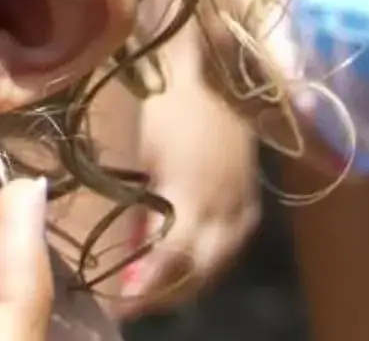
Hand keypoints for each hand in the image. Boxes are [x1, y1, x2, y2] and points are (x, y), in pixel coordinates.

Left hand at [102, 56, 259, 315]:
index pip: (169, 261)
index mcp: (194, 195)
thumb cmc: (163, 101)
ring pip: (220, 264)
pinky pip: (234, 247)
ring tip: (154, 293)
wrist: (209, 62)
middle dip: (164, 294)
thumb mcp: (140, 152)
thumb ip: (134, 206)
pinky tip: (189, 266)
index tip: (116, 306)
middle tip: (128, 305)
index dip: (143, 289)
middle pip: (198, 272)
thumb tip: (120, 250)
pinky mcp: (251, 196)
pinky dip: (210, 264)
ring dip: (188, 283)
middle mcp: (225, 208)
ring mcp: (243, 203)